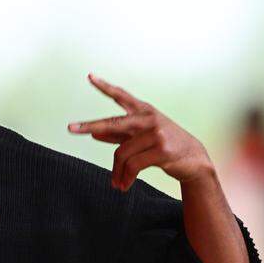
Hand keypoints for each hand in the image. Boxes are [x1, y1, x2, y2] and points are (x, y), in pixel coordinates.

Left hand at [68, 73, 213, 189]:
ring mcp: (156, 133)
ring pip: (122, 153)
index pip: (121, 96)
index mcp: (144, 111)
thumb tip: (94, 134)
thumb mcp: (142, 137)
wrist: (193, 160)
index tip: (90, 77)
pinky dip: (126, 177)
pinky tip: (124, 185)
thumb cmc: (165, 146)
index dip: (105, 86)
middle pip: (113, 122)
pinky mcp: (161, 150)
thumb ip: (119, 135)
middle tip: (70, 128)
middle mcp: (148, 118)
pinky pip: (133, 165)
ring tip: (116, 184)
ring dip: (117, 172)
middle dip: (90, 126)